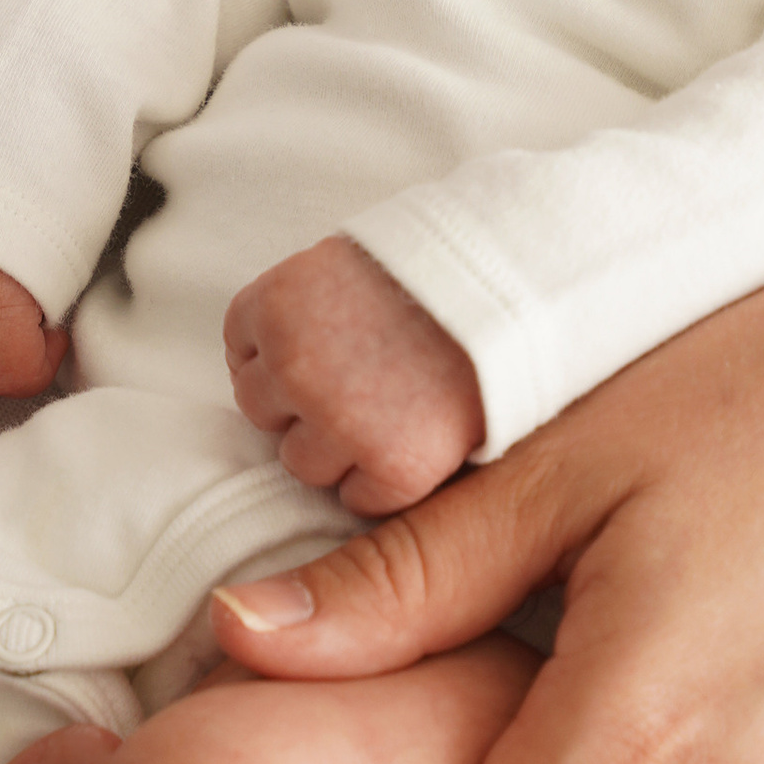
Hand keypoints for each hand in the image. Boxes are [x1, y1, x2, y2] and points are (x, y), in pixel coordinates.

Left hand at [224, 237, 486, 514]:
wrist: (520, 288)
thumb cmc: (440, 268)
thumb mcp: (350, 263)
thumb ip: (305, 309)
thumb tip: (268, 357)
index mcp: (277, 305)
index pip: (243, 353)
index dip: (286, 359)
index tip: (330, 354)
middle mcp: (295, 366)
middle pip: (262, 412)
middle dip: (305, 405)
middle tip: (366, 385)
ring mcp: (341, 422)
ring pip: (300, 464)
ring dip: (338, 450)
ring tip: (393, 412)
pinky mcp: (393, 467)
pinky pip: (359, 500)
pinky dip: (384, 482)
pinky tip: (418, 441)